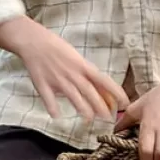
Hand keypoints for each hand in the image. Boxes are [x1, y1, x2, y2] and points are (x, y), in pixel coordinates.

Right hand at [0, 18, 129, 120]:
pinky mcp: (42, 84)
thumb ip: (86, 74)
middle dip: (101, 107)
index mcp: (82, 65)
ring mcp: (57, 80)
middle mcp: (72, 74)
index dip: (116, 93)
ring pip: (74, 97)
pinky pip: (49, 99)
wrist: (34, 40)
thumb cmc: (56, 47)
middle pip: (91, 93)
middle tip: (108, 118)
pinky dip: (53, 108)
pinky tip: (56, 116)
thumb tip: (101, 89)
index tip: (125, 103)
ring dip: (83, 110)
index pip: (104, 81)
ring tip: (89, 119)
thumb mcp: (76, 58)